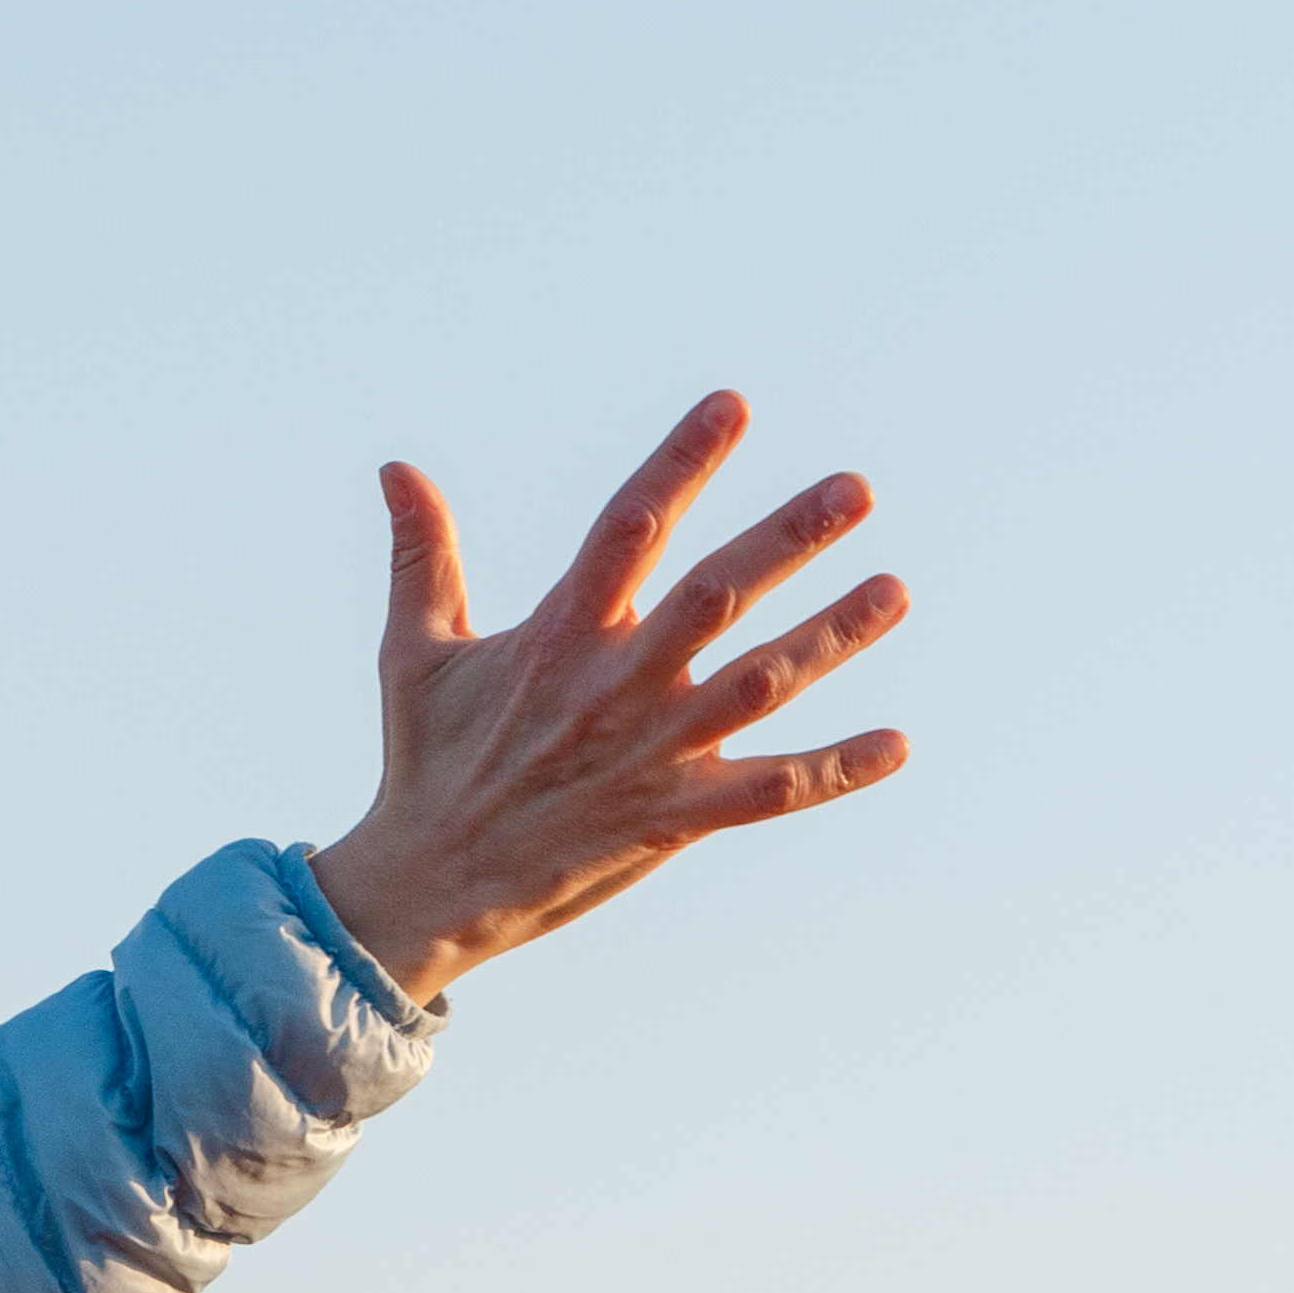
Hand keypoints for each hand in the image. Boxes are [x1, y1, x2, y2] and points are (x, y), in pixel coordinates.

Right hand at [305, 403, 914, 1000]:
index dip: (681, 464)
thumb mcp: (415, 652)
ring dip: (830, 638)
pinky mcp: (670, 819)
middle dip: (787, 541)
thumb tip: (397, 467)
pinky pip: (766, 792)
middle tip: (855, 490)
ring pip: (758, 686)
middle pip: (714, 598)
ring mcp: (648, 754)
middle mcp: (612, 687)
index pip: (629, 528)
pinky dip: (832, 771)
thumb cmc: (426, 762)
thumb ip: (421, 555)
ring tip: (895, 591)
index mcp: (558, 636)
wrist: (427, 887)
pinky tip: (896, 743)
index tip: (734, 405)